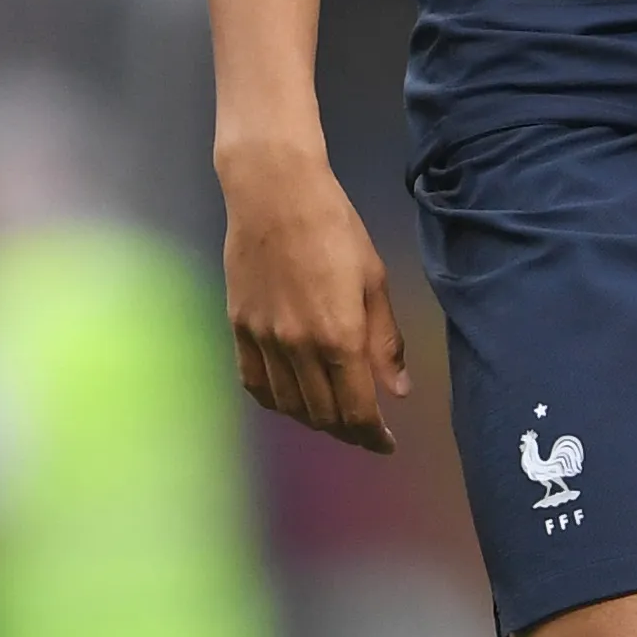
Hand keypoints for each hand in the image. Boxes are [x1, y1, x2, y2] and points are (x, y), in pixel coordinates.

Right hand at [221, 136, 407, 448]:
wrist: (274, 192)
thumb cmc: (335, 227)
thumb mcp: (375, 279)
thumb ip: (385, 341)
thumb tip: (398, 391)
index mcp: (339, 337)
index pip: (356, 410)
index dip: (373, 436)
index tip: (385, 443)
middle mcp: (298, 348)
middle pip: (322, 415)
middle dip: (348, 432)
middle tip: (364, 431)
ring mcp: (263, 340)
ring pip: (288, 406)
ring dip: (313, 420)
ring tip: (332, 416)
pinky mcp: (238, 328)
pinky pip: (254, 383)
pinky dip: (275, 401)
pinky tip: (290, 399)